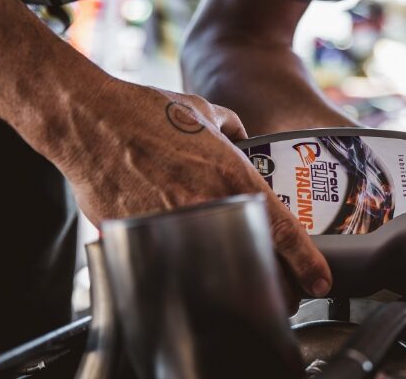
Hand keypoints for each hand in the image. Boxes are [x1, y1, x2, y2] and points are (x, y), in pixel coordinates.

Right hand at [47, 80, 331, 297]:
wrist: (84, 119)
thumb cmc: (140, 111)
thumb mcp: (202, 111)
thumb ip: (232, 128)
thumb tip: (241, 136)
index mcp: (230, 176)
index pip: (281, 230)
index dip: (306, 262)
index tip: (320, 282)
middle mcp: (204, 205)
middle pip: (248, 262)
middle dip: (269, 284)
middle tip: (280, 293)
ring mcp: (168, 225)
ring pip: (208, 272)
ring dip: (225, 284)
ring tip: (236, 291)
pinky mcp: (133, 237)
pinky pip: (164, 263)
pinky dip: (177, 269)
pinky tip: (182, 272)